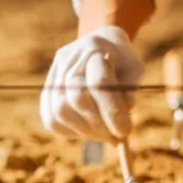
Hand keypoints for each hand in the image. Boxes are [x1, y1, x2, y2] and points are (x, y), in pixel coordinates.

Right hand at [40, 26, 144, 143]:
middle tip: (116, 137)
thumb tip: (120, 121)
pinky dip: (70, 131)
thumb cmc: (122, 60)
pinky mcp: (47, 90)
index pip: (98, 83)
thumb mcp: (135, 68)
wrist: (101, 44)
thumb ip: (129, 91)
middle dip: (99, 124)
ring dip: (85, 130)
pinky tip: (88, 130)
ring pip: (60, 111)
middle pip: (77, 98)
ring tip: (104, 135)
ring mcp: (54, 73)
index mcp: (94, 47)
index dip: (112, 111)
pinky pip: (51, 119)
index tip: (124, 131)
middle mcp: (69, 58)